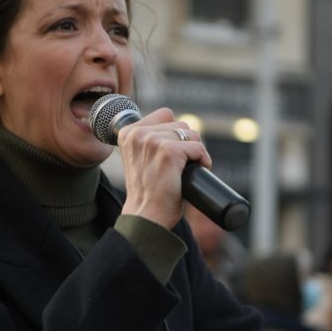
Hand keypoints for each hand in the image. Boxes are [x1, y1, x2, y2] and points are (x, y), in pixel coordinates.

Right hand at [118, 108, 211, 229]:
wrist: (146, 216)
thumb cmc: (147, 192)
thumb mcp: (141, 158)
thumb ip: (151, 140)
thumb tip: (181, 127)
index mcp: (128, 132)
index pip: (165, 114)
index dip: (174, 134)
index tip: (171, 155)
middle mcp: (138, 133)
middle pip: (180, 123)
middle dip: (186, 143)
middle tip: (180, 165)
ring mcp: (153, 141)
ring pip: (191, 134)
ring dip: (195, 151)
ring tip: (185, 169)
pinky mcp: (169, 152)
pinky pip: (198, 147)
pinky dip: (203, 160)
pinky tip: (194, 172)